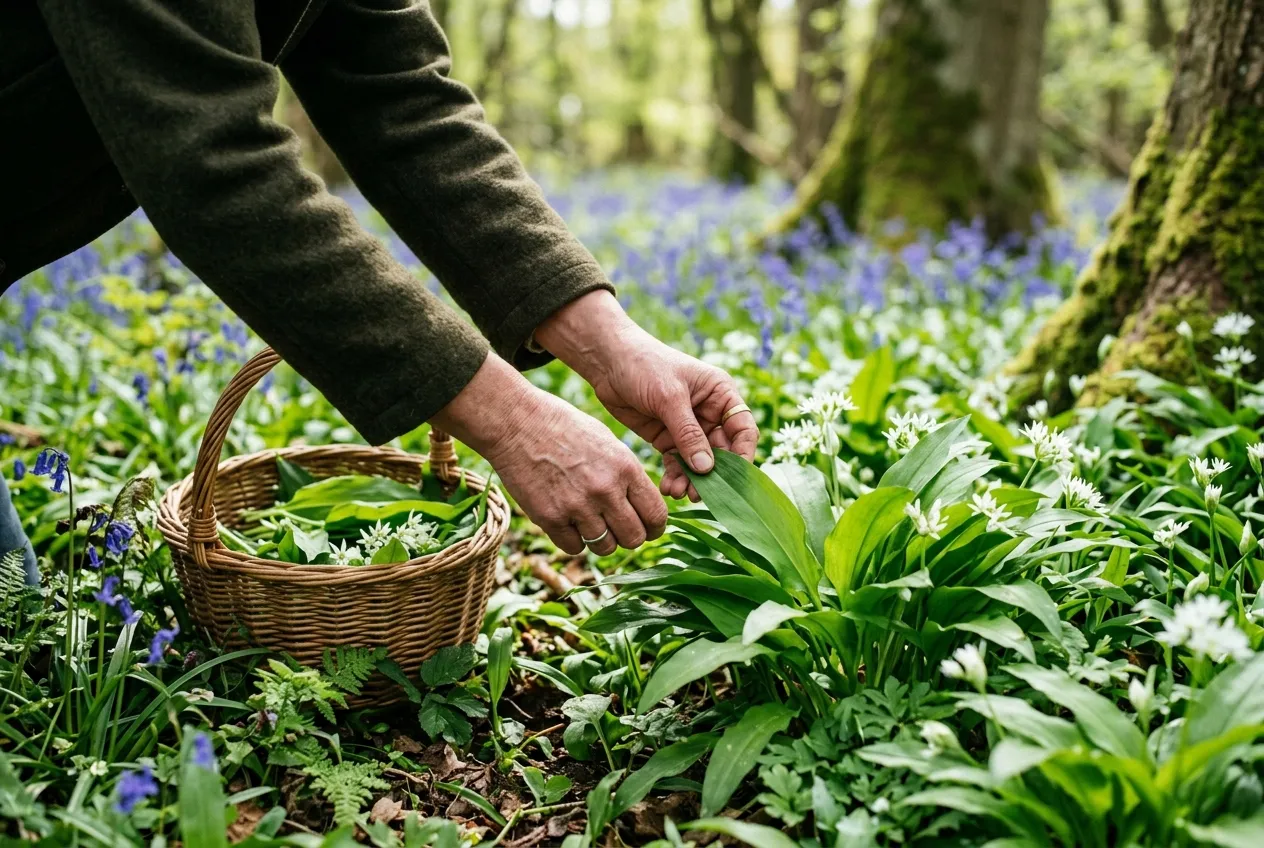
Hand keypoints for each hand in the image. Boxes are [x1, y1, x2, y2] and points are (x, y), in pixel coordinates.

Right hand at [432, 354, 666, 555]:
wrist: (517, 423)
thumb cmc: (565, 428)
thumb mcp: (608, 443)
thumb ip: (627, 476)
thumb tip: (642, 507)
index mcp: (626, 468)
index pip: (656, 515)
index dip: (654, 527)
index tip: (648, 529)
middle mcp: (605, 490)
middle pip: (634, 538)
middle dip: (629, 537)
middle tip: (618, 529)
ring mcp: (577, 506)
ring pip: (605, 548)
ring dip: (601, 540)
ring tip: (590, 522)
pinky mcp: (550, 518)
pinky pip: (574, 548)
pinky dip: (574, 540)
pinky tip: (568, 521)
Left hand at [534, 292, 757, 500]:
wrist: (608, 363)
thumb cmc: (644, 365)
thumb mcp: (669, 397)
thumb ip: (688, 433)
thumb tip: (706, 468)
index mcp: (720, 394)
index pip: (743, 429)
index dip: (742, 455)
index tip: (733, 479)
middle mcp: (709, 413)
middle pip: (722, 452)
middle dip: (712, 474)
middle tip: (699, 494)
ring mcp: (688, 428)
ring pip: (699, 462)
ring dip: (692, 480)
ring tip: (678, 492)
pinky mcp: (667, 439)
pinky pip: (678, 463)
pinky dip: (676, 476)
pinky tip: (668, 487)